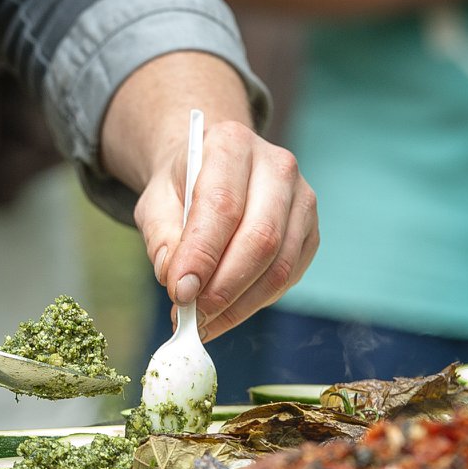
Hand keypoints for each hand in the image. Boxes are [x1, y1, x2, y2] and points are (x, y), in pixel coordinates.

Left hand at [101, 52, 319, 338]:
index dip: (202, 255)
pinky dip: (255, 303)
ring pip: (280, 265)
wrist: (214, 169)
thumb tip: (177, 282)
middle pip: (260, 238)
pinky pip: (289, 277)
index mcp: (232, 145)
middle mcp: (277, 166)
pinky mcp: (311, 231)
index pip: (222, 205)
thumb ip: (161, 237)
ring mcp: (302, 199)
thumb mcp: (156, 201)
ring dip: (240, 304)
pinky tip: (225, 314)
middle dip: (224, 288)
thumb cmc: (183, 187)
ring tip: (203, 323)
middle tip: (192, 317)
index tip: (179, 293)